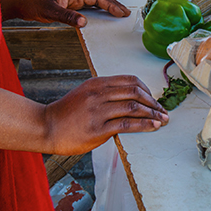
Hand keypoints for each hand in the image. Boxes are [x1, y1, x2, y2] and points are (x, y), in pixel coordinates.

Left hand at [1, 0, 129, 27]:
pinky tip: (99, 19)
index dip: (111, 4)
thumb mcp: (50, 12)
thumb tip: (85, 22)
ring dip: (106, 8)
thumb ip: (67, 17)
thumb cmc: (33, 4)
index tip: (122, 12)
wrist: (20, 3)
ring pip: (93, 3)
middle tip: (126, 13)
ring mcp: (71, 1)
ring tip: (118, 14)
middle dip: (113, 5)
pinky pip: (86, 8)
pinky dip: (96, 12)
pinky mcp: (67, 6)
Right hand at [42, 75, 167, 154]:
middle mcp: (99, 94)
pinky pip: (127, 124)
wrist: (47, 127)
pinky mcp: (98, 129)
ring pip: (134, 107)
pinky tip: (153, 126)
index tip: (155, 99)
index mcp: (97, 83)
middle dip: (154, 102)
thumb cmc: (67, 113)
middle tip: (163, 111)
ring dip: (153, 114)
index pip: (130, 80)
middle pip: (135, 92)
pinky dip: (144, 125)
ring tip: (163, 120)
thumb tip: (130, 99)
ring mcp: (98, 111)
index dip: (147, 90)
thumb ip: (105, 93)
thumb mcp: (85, 93)